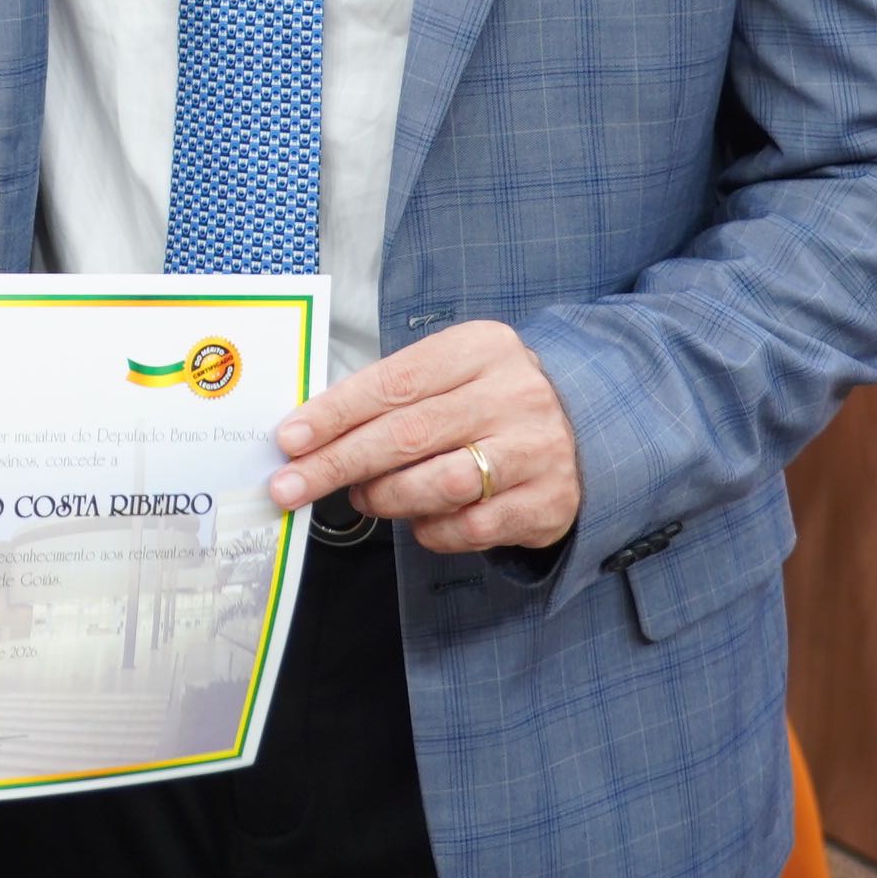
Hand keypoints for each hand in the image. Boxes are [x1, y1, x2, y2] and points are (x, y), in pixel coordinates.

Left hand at [264, 320, 583, 554]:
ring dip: (385, 497)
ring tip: (364, 498)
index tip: (289, 438)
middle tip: (290, 485)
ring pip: (439, 484)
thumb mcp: (452, 374)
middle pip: (407, 434)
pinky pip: (468, 527)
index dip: (336, 412)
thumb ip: (393, 396)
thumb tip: (311, 433)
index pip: (395, 381)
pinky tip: (419, 519)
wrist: (587, 430)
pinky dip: (429, 529)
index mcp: (483, 348)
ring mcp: (536, 450)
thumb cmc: (491, 401)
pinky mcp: (547, 503)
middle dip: (338, 463)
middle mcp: (515, 395)